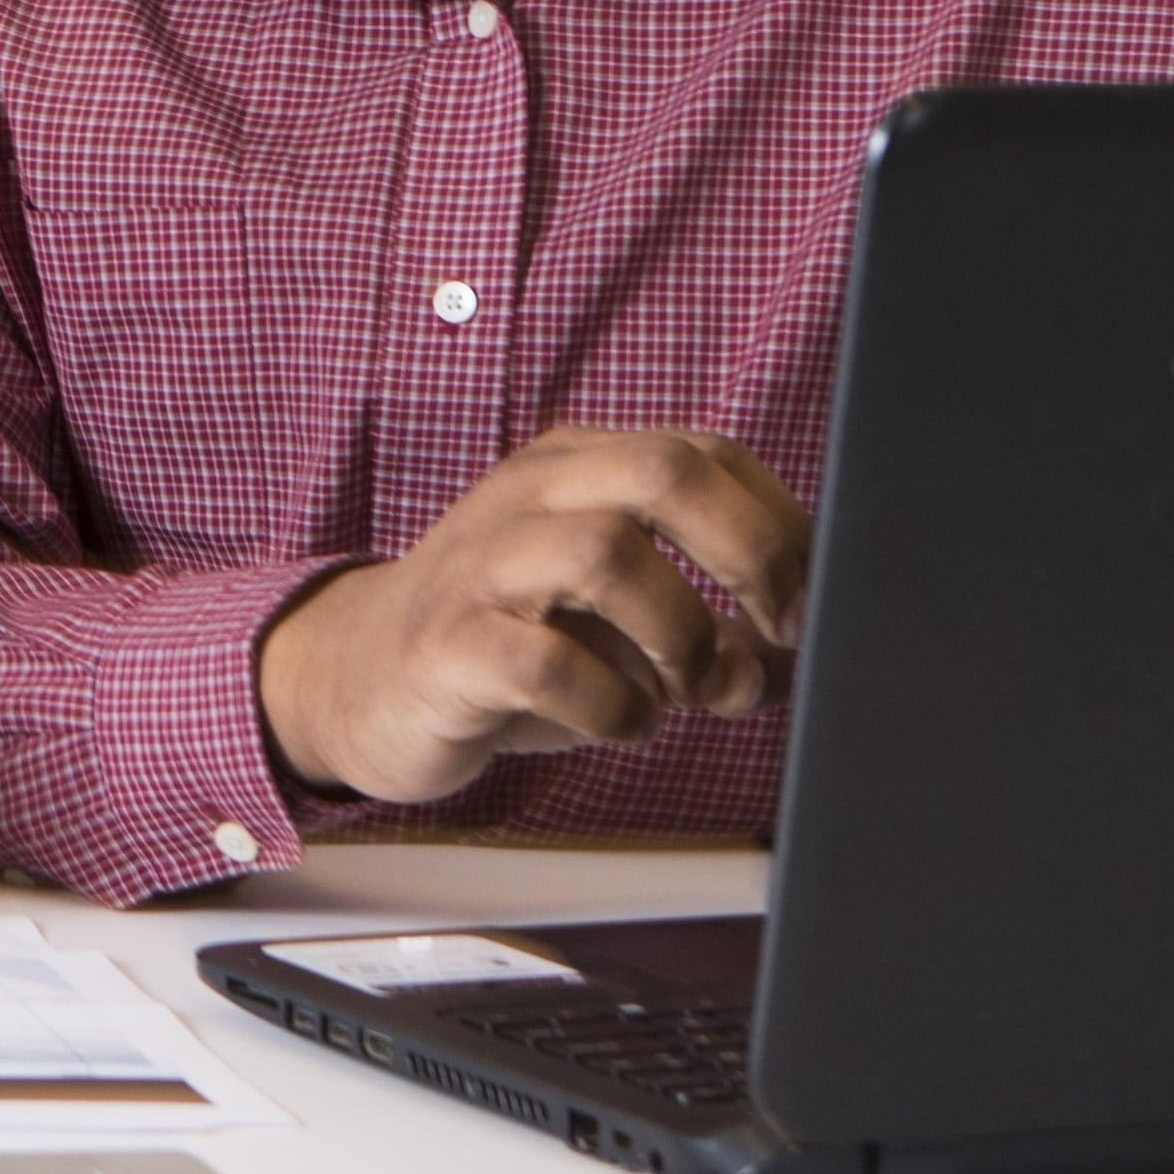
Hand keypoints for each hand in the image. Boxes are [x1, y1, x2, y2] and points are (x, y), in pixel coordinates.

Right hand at [253, 427, 808, 806]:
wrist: (363, 677)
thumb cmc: (513, 643)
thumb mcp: (621, 627)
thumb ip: (715, 640)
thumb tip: (795, 664)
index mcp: (577, 467)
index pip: (705, 452)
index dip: (781, 525)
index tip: (810, 604)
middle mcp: (530, 495)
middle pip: (664, 472)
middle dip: (750, 555)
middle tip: (774, 631)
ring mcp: (482, 563)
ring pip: (606, 552)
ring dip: (679, 636)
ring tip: (682, 689)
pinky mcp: (448, 644)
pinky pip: (544, 662)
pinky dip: (610, 705)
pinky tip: (619, 722)